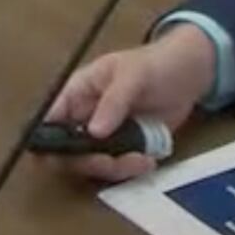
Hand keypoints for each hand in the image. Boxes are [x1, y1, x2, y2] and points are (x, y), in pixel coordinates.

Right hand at [44, 26, 216, 182]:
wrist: (188, 75)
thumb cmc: (154, 64)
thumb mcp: (132, 75)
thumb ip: (113, 101)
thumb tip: (93, 132)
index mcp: (76, 94)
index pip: (48, 120)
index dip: (45, 140)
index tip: (62, 156)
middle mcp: (84, 118)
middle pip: (65, 152)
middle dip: (87, 162)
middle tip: (112, 161)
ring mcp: (104, 136)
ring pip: (92, 165)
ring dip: (114, 169)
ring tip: (142, 159)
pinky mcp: (124, 149)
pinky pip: (117, 169)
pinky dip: (130, 170)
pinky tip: (148, 160)